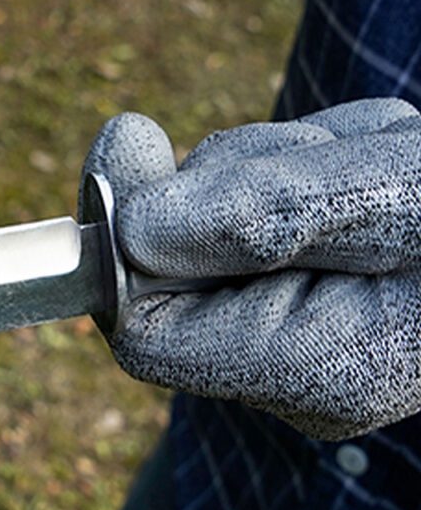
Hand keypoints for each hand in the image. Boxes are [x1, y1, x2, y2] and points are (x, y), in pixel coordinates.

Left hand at [81, 98, 420, 439]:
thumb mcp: (388, 191)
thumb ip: (261, 213)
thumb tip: (132, 226)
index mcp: (309, 367)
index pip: (147, 330)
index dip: (123, 238)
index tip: (130, 141)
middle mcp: (293, 368)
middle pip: (174, 270)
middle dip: (217, 187)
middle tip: (301, 152)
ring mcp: (300, 330)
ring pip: (210, 234)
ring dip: (261, 169)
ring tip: (351, 156)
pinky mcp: (307, 289)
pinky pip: (251, 221)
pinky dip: (286, 172)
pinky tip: (352, 163)